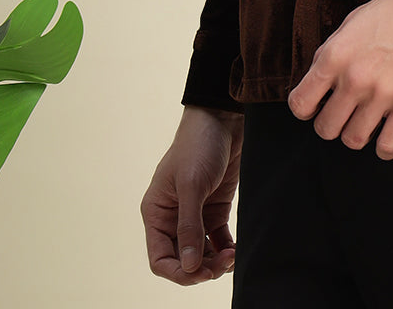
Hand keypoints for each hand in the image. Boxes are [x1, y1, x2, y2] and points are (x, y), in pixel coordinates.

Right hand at [141, 105, 243, 285]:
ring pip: (201, 253)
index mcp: (156, 212)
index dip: (178, 272)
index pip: (160, 258)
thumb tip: (188, 266)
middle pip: (182, 259)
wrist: (223, 118)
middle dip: (200, 268)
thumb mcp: (191, 185)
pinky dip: (225, 250)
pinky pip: (217, 240)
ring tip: (231, 257)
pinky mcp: (215, 208)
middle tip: (221, 266)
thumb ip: (188, 226)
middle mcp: (173, 217)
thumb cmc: (198, 145)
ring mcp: (195, 214)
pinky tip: (235, 251)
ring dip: (215, 262)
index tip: (199, 273)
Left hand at [287, 0, 392, 160]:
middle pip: (325, 129)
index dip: (306, 109)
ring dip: (356, 134)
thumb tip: (320, 82)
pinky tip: (386, 137)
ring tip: (364, 123)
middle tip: (343, 114)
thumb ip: (332, 53)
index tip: (315, 107)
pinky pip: (388, 146)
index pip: (300, 104)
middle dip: (331, 124)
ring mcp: (383, 94)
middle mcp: (355, 78)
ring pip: (353, 140)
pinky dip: (384, 148)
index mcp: (335, 55)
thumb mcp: (352, 21)